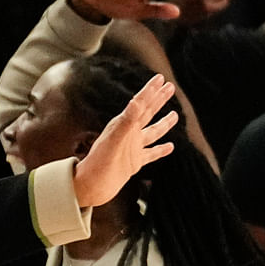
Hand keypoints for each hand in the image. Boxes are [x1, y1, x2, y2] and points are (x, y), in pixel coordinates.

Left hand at [71, 74, 179, 207]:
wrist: (89, 187)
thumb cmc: (97, 164)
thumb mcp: (113, 141)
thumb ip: (126, 121)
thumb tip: (136, 101)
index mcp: (123, 126)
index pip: (140, 104)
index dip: (150, 90)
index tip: (161, 78)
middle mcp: (128, 135)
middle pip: (147, 113)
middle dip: (158, 99)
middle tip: (170, 87)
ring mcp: (132, 149)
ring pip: (152, 132)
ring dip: (163, 124)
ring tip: (174, 115)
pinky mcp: (134, 163)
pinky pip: (151, 154)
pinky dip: (161, 150)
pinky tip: (170, 147)